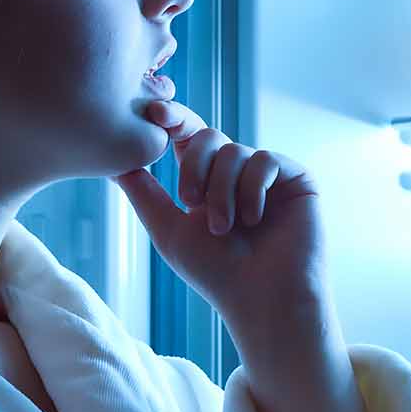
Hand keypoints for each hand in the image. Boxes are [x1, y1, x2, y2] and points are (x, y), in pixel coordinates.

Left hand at [114, 99, 327, 325]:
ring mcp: (267, 175)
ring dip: (221, 191)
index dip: (172, 119)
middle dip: (194, 167)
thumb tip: (115, 162)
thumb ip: (143, 193)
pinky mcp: (295, 179)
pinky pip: (265, 159)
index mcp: (206, 181)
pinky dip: (251, 189)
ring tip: (223, 228)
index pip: (186, 137)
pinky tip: (252, 219)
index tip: (153, 112)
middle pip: (207, 136)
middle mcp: (237, 173)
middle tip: (190, 202)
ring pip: (234, 151)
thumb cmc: (216, 273)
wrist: (263, 299)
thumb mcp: (168, 230)